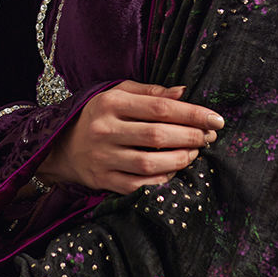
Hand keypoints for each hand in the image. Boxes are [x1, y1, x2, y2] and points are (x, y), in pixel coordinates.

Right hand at [38, 80, 223, 194]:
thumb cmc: (98, 116)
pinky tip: (175, 169)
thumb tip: (185, 93)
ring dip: (181, 158)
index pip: (161, 107)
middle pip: (158, 135)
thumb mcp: (118, 94)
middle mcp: (105, 130)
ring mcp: (103, 158)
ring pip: (151, 162)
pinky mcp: (104, 180)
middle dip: (191, 136)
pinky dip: (163, 177)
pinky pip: (141, 184)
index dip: (193, 114)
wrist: (61, 147)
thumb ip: (151, 92)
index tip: (216, 119)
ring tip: (195, 152)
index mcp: (111, 103)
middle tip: (209, 137)